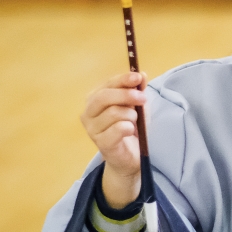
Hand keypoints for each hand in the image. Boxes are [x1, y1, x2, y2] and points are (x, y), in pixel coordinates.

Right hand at [81, 71, 146, 208]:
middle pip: (104, 97)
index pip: (106, 85)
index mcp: (94, 100)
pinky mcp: (101, 143)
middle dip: (126, 95)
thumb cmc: (130, 128)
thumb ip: (137, 91)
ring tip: (134, 122)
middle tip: (142, 98)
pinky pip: (118, 129)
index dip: (122, 79)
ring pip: (113, 113)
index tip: (138, 77)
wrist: (130, 157)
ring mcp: (92, 129)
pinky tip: (131, 131)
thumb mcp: (137, 106)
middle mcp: (88, 113)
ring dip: (131, 115)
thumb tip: (141, 75)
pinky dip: (129, 127)